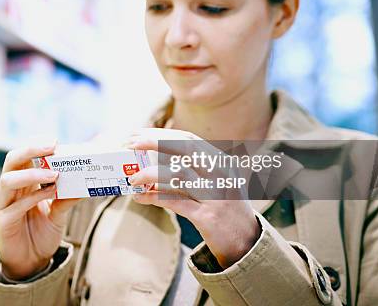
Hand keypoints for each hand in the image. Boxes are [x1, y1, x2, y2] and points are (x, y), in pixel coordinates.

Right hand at [0, 143, 82, 279]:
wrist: (30, 263)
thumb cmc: (41, 232)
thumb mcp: (59, 212)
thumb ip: (67, 197)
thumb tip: (87, 183)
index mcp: (21, 181)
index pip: (23, 155)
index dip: (36, 145)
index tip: (55, 141)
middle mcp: (9, 189)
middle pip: (12, 160)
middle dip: (31, 150)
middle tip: (52, 146)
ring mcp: (3, 204)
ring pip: (9, 180)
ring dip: (32, 174)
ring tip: (54, 174)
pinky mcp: (3, 221)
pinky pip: (16, 205)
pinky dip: (33, 197)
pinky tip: (50, 194)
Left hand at [126, 128, 260, 267]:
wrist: (247, 241)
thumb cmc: (222, 208)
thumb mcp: (214, 182)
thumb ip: (189, 171)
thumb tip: (149, 164)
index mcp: (221, 162)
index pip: (189, 140)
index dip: (161, 135)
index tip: (138, 135)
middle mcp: (221, 175)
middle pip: (185, 150)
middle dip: (155, 143)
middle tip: (130, 145)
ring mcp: (216, 196)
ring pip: (179, 175)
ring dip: (150, 174)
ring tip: (132, 179)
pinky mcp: (208, 218)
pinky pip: (176, 203)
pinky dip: (155, 198)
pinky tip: (141, 197)